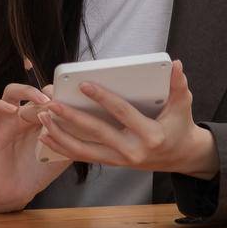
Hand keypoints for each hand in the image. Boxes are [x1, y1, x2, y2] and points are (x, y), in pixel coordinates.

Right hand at [0, 82, 72, 211]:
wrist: (17, 194)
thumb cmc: (38, 173)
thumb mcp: (61, 152)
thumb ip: (71, 136)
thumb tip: (91, 122)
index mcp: (37, 119)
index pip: (46, 95)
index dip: (57, 92)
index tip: (71, 96)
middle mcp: (21, 116)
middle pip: (30, 90)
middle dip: (45, 91)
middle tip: (58, 98)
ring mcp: (5, 122)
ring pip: (10, 92)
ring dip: (25, 91)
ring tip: (41, 100)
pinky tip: (13, 110)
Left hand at [35, 60, 219, 178]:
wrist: (180, 157)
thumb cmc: (179, 126)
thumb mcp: (183, 105)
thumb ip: (178, 85)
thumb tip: (177, 64)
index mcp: (151, 135)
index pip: (122, 114)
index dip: (103, 98)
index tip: (84, 85)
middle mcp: (133, 151)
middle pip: (97, 133)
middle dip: (72, 118)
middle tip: (52, 104)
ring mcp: (121, 160)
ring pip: (85, 150)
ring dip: (61, 135)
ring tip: (43, 118)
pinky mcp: (113, 163)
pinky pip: (84, 156)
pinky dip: (64, 147)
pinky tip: (46, 136)